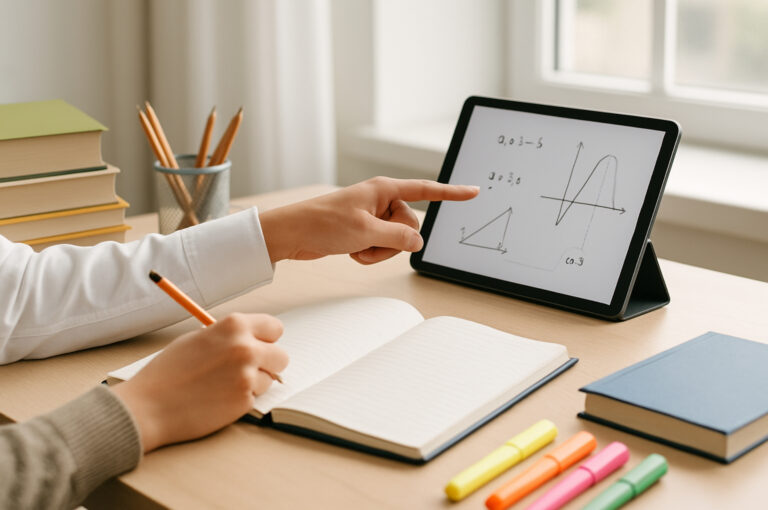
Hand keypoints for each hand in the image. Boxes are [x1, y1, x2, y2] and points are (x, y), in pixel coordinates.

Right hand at [112, 313, 288, 452]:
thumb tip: (254, 339)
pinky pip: (255, 398)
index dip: (267, 338)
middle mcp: (246, 348)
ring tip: (223, 385)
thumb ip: (230, 336)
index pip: (275, 328)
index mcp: (235, 326)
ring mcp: (247, 376)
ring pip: (269, 379)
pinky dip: (241, 400)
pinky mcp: (244, 402)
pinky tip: (218, 399)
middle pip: (281, 356)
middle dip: (268, 363)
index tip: (260, 345)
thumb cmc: (169, 371)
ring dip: (254, 383)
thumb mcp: (200, 338)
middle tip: (248, 368)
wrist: (148, 406)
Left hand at [260, 177, 478, 263]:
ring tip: (355, 247)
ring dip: (378, 251)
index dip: (451, 193)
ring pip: (396, 241)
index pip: (425, 190)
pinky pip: (381, 248)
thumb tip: (418, 241)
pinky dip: (368, 254)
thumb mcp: (366, 231)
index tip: (474, 192)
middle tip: (368, 240)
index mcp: (384, 189)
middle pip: (410, 225)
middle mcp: (381, 201)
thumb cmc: (323, 223)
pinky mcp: (364, 231)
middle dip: (393, 240)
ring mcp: (373, 217)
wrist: (292, 234)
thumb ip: (399, 236)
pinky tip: (350, 251)